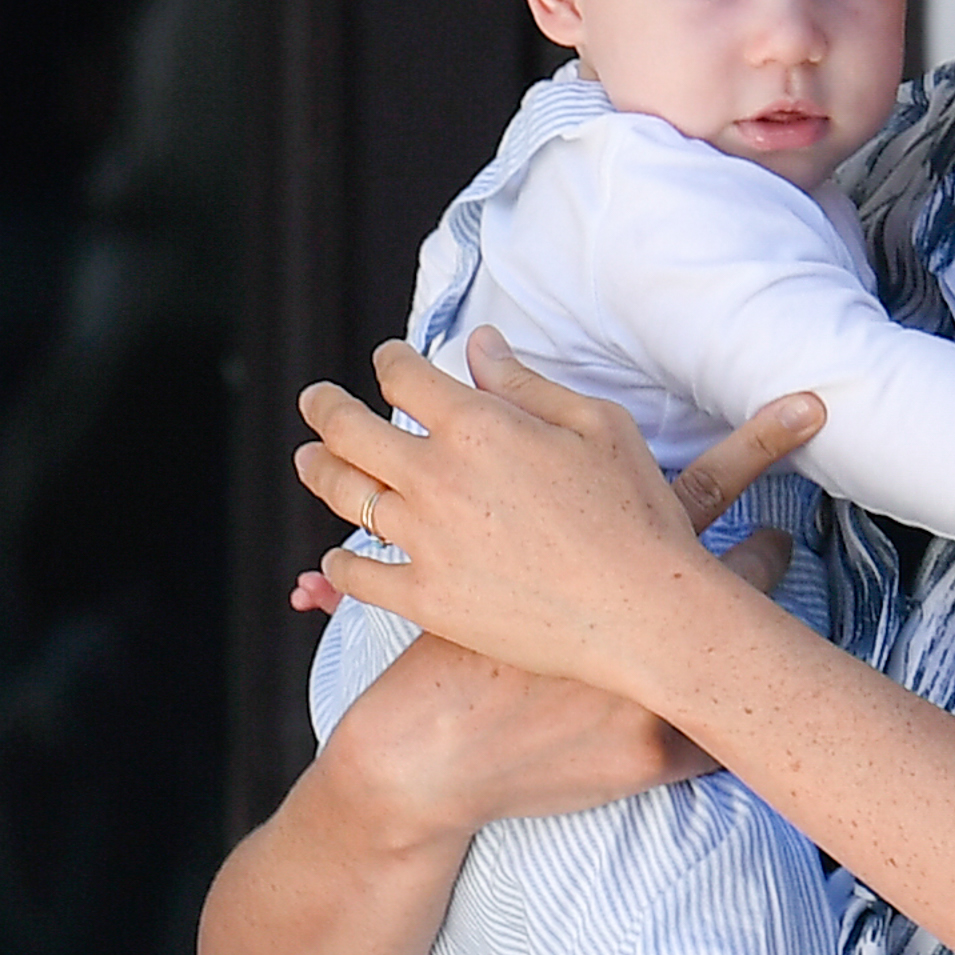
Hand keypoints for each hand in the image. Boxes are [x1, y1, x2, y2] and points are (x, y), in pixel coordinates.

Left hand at [294, 330, 824, 700]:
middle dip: (324, 406)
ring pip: (345, 496)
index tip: (387, 360)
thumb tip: (479, 345)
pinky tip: (338, 555)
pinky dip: (340, 563)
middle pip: (348, 430)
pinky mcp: (426, 600)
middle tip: (315, 400)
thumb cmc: (634, 510)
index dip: (389, 360)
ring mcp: (425, 542)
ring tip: (310, 460)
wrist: (644, 609)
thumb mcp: (597, 424)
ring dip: (318, 470)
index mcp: (477, 426)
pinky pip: (360, 576)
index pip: (404, 375)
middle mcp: (436, 478)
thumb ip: (526, 383)